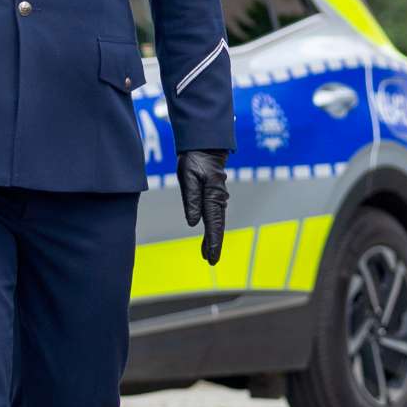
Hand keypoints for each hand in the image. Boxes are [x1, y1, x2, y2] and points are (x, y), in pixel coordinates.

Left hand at [178, 148, 229, 264]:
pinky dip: (211, 228)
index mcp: (212, 196)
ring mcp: (217, 198)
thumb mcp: (188, 177)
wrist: (204, 144)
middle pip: (217, 227)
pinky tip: (208, 236)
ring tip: (207, 255)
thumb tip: (192, 223)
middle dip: (214, 244)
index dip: (212, 242)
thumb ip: (191, 200)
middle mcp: (218, 199)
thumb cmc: (194, 159)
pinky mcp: (213, 195)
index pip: (213, 224)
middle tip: (211, 261)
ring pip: (216, 222)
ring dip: (212, 238)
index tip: (212, 257)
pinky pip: (213, 215)